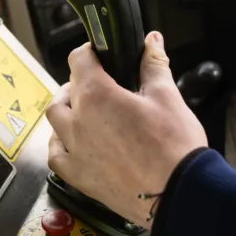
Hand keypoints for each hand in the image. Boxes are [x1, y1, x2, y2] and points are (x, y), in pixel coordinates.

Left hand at [45, 31, 207, 226]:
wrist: (179, 194)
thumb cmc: (174, 145)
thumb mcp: (167, 96)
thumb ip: (154, 64)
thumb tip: (152, 40)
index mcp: (96, 96)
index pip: (78, 60)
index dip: (90, 52)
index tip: (101, 54)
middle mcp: (77, 122)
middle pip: (65, 91)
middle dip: (78, 81)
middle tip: (99, 83)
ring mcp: (75, 151)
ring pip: (55, 121)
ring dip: (66, 110)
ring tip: (84, 110)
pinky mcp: (79, 178)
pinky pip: (56, 155)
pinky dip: (60, 143)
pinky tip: (73, 142)